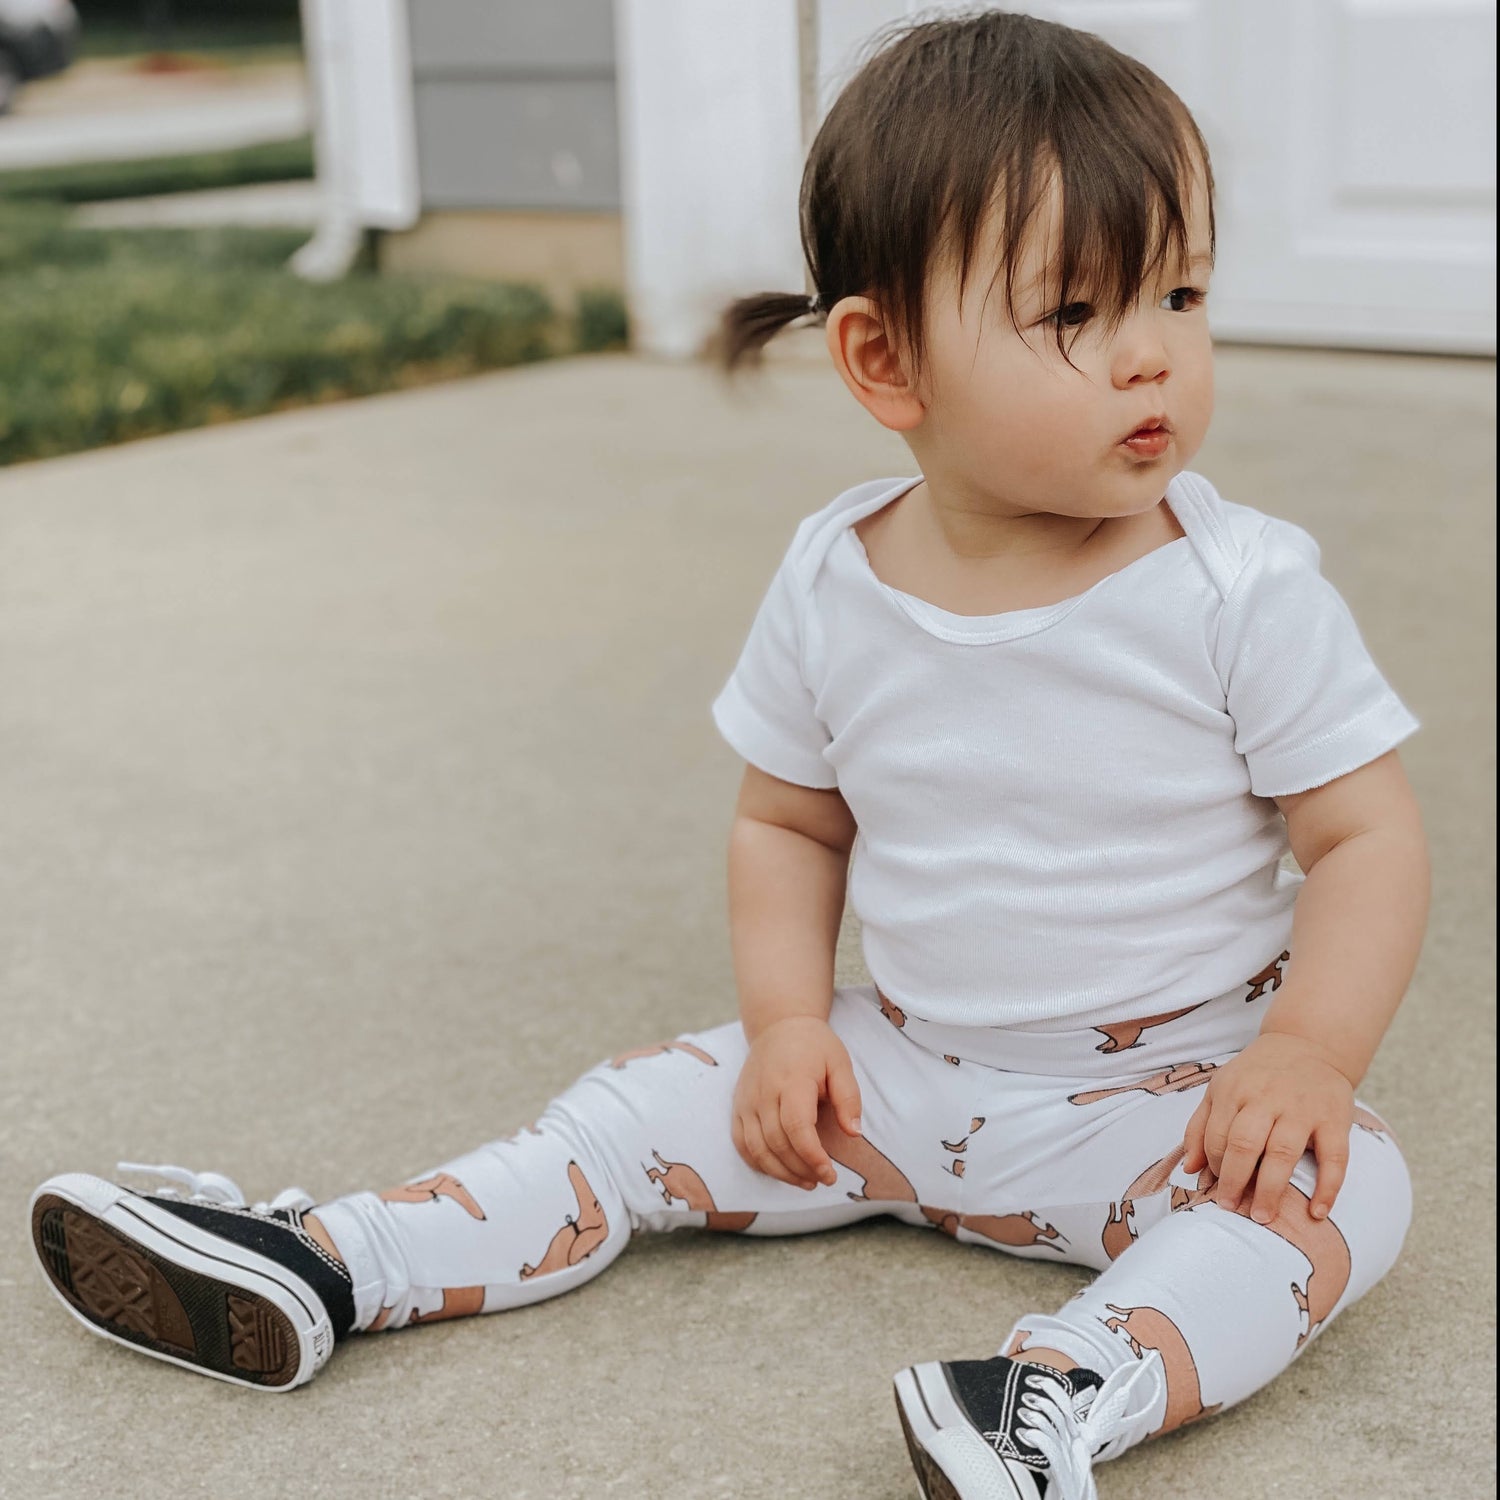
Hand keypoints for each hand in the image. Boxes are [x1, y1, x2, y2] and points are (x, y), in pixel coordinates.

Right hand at [732, 1016, 862, 1189]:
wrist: (778, 1025)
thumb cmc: (814, 1046)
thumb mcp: (840, 1063)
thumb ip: (848, 1098)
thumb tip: (854, 1133)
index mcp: (792, 1081)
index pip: (797, 1127)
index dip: (812, 1156)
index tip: (830, 1174)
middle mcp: (764, 1093)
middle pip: (777, 1143)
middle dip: (801, 1169)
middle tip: (823, 1179)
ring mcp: (746, 1101)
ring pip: (757, 1149)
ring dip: (781, 1172)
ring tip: (806, 1181)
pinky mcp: (738, 1107)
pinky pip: (742, 1144)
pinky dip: (758, 1163)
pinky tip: (779, 1171)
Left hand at [1181, 1032, 1353, 1222]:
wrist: (1309, 1044)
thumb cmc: (1258, 1075)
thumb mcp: (1222, 1088)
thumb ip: (1201, 1125)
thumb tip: (1190, 1169)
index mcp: (1234, 1090)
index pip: (1218, 1135)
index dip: (1215, 1165)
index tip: (1217, 1187)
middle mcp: (1267, 1098)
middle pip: (1245, 1144)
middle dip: (1235, 1180)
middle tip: (1232, 1208)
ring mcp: (1302, 1109)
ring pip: (1282, 1152)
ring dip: (1270, 1189)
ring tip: (1263, 1217)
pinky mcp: (1335, 1119)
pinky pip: (1335, 1158)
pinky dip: (1327, 1187)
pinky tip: (1317, 1212)